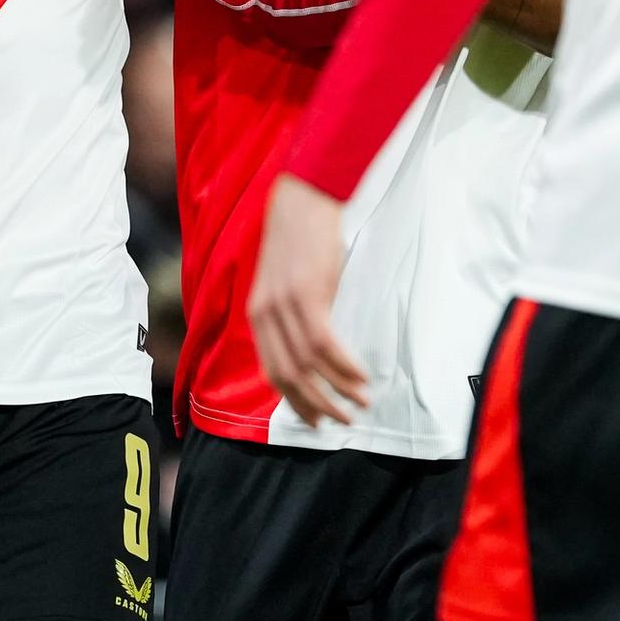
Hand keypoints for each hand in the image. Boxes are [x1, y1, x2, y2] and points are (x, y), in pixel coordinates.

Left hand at [248, 178, 369, 425]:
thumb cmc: (303, 238)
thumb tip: (315, 349)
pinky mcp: (307, 295)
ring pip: (308, 365)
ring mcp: (284, 306)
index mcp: (259, 315)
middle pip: (288, 376)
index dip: (295, 401)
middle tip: (342, 422)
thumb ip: (292, 314)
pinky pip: (324, 344)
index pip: (273, 372)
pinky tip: (360, 378)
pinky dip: (343, 367)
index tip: (316, 419)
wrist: (305, 197)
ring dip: (338, 390)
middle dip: (316, 405)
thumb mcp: (288, 281)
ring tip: (360, 404)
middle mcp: (266, 315)